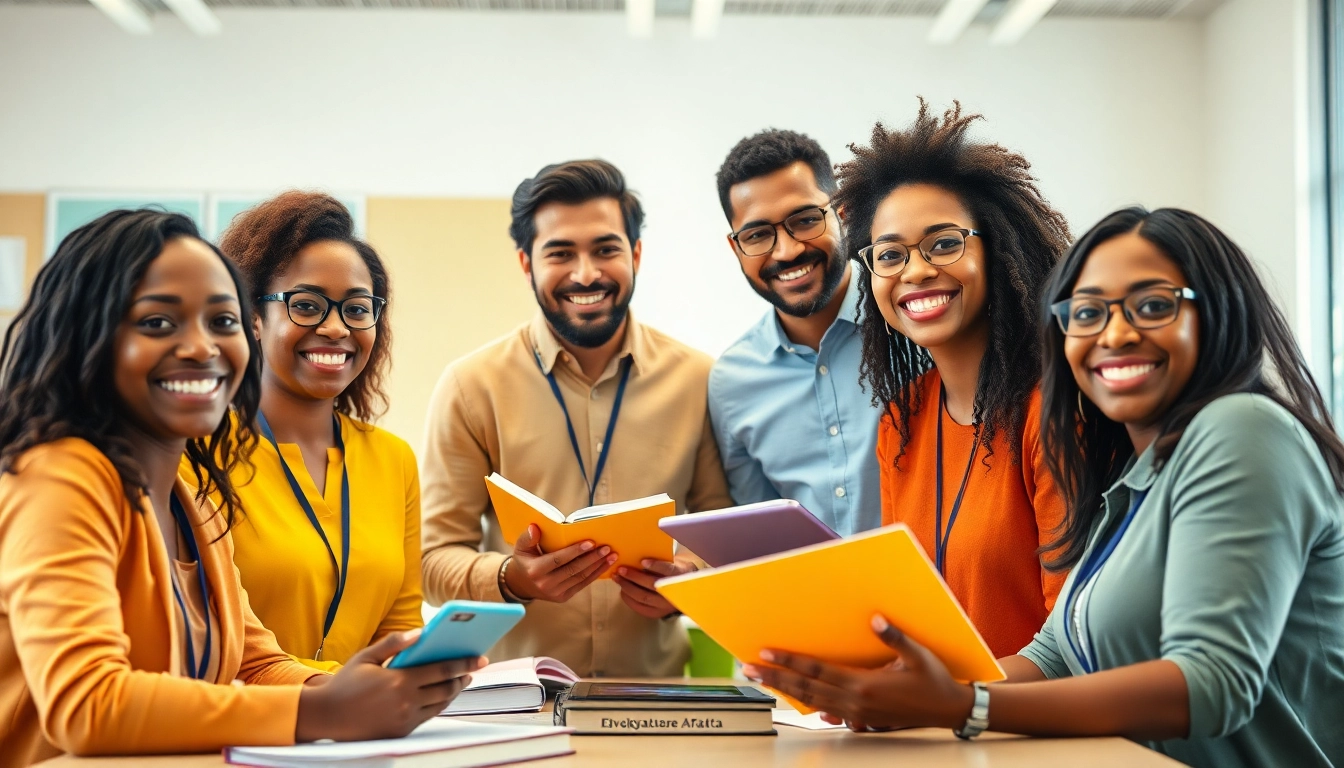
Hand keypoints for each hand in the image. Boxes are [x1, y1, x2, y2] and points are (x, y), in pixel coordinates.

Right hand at [295, 629, 485, 741]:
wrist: (325, 716)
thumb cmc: (345, 683)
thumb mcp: (366, 657)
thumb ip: (394, 642)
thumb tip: (420, 632)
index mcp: (399, 680)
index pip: (441, 670)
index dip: (463, 663)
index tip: (480, 657)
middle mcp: (405, 702)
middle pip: (446, 689)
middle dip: (463, 677)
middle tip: (475, 667)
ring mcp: (404, 719)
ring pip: (440, 704)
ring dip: (454, 691)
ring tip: (461, 680)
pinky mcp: (401, 731)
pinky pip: (428, 716)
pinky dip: (439, 704)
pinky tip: (442, 694)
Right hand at [505, 524, 616, 602]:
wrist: (522, 585)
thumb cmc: (525, 561)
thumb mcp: (521, 548)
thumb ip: (527, 537)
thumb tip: (535, 527)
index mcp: (535, 570)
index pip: (558, 560)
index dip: (575, 551)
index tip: (591, 542)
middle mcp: (546, 584)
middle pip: (573, 569)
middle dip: (592, 558)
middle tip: (607, 547)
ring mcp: (556, 593)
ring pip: (581, 578)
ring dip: (598, 566)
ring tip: (611, 555)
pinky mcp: (564, 597)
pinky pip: (582, 584)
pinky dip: (595, 574)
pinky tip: (605, 565)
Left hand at [612, 556, 696, 618]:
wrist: (687, 590)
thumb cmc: (674, 571)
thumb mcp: (672, 562)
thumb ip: (659, 561)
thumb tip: (637, 558)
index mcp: (680, 575)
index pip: (668, 569)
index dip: (655, 565)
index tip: (642, 561)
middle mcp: (674, 592)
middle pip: (652, 585)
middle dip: (634, 577)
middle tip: (621, 569)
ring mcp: (666, 605)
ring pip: (644, 597)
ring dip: (628, 588)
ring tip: (617, 578)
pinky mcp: (658, 613)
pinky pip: (641, 608)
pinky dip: (629, 599)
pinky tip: (622, 591)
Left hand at [741, 615, 974, 731]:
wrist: (949, 710)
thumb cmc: (934, 680)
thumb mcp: (918, 654)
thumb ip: (895, 637)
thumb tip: (874, 619)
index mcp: (865, 684)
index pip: (817, 670)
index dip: (790, 660)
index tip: (766, 652)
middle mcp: (856, 702)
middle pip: (806, 688)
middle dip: (775, 676)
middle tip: (748, 668)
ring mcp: (857, 715)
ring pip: (812, 701)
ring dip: (785, 689)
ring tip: (762, 680)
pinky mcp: (862, 721)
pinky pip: (827, 711)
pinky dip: (807, 703)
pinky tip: (795, 699)